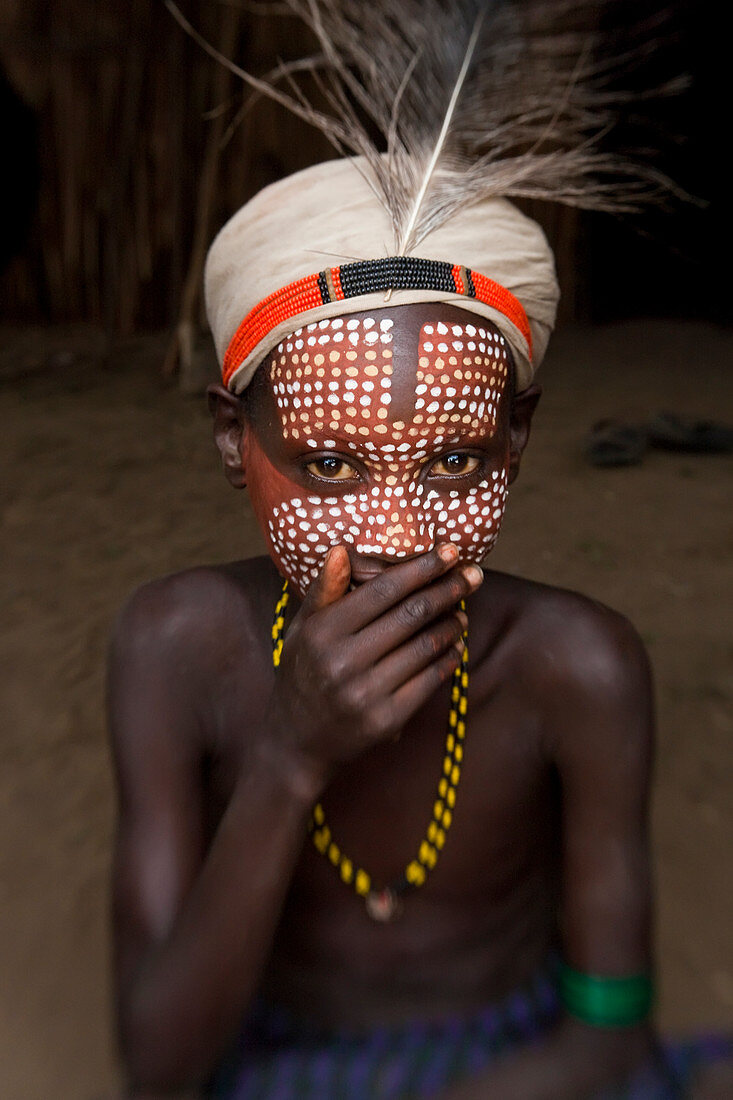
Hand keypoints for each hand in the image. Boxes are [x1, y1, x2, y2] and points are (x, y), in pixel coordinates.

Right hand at [266, 543, 482, 787]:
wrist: (296, 743)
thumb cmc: (302, 675)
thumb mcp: (302, 630)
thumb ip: (323, 590)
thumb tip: (342, 550)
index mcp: (323, 631)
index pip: (383, 591)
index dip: (421, 568)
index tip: (450, 551)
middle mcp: (343, 661)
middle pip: (411, 614)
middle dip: (448, 590)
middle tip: (474, 575)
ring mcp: (366, 693)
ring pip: (426, 646)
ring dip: (453, 624)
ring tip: (463, 611)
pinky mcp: (386, 720)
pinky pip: (429, 680)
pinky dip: (449, 658)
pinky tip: (456, 645)